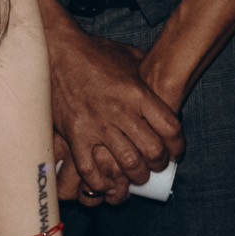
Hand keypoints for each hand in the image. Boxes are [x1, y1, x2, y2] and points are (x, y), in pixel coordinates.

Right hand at [48, 20, 180, 203]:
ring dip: (134, 176)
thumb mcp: (130, 58)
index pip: (170, 129)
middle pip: (152, 151)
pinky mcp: (75, 135)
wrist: (57, 51)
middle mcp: (120, 111)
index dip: (177, 147)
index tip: (175, 152)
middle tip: (155, 166)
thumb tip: (164, 87)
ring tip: (135, 177)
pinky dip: (101, 182)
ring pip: (126, 163)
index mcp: (138, 93)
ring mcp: (97, 125)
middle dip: (158, 165)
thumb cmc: (95, 54)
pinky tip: (107, 184)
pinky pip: (91, 169)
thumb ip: (148, 76)